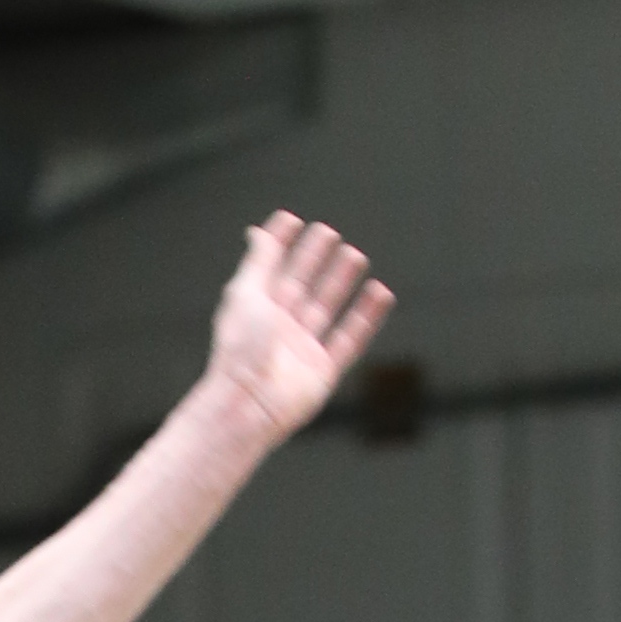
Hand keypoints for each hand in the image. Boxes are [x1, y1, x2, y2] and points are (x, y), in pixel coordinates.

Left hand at [205, 213, 393, 442]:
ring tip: (356, 255)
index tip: (292, 219)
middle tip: (330, 232)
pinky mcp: (324, 371)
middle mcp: (278, 329)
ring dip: (341, 281)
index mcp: (255, 311)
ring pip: (326, 308)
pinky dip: (366, 316)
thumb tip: (256, 231)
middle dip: (315, 259)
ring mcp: (302, 350)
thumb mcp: (246, 295)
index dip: (280, 245)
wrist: (248, 402)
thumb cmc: (240, 348)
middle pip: (301, 286)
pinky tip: (380, 292)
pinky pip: (350, 339)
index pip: (271, 269)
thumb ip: (257, 262)